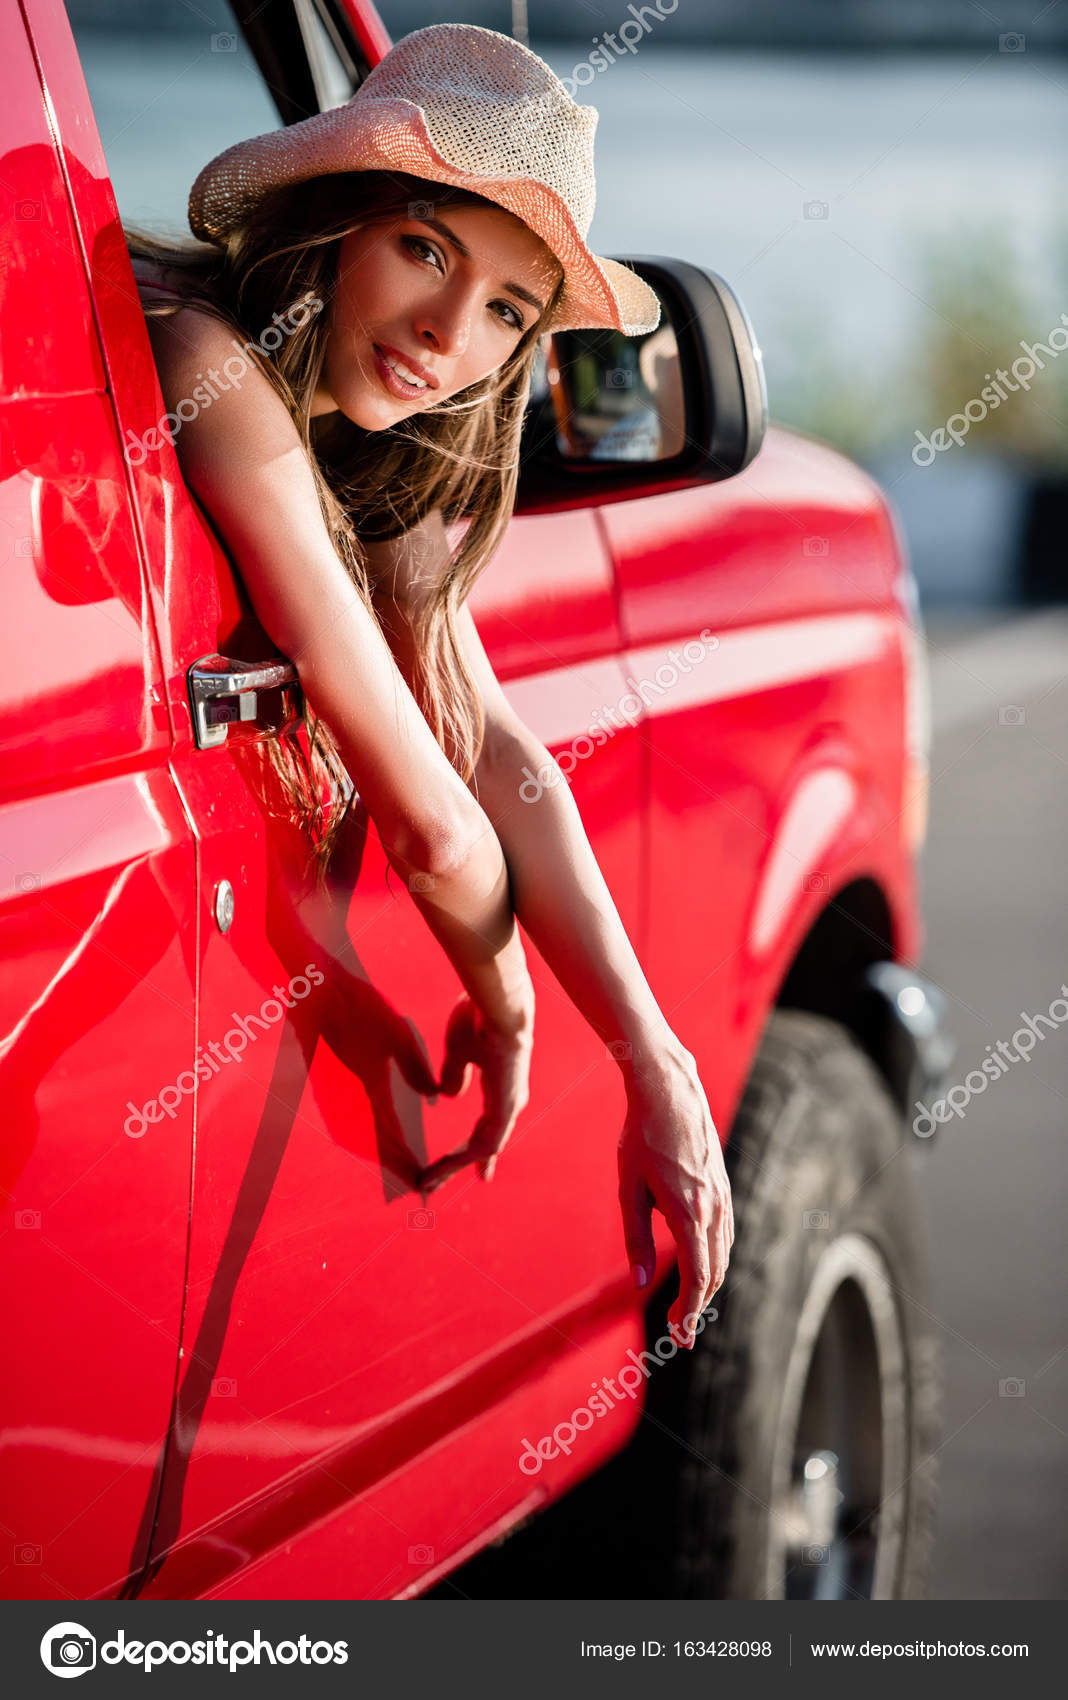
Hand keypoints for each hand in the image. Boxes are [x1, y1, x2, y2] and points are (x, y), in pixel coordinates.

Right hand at [418, 992, 533, 1189]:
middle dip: (457, 1164)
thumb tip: (450, 1095)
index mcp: (501, 1084)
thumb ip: (454, 1074)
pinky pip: (485, 1144)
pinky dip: (461, 1159)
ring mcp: (510, 1105)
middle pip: (483, 1142)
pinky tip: (442, 1168)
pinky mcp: (507, 1108)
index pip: (485, 1125)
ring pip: (483, 1148)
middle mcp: (509, 1098)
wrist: (497, 1004)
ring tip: (428, 1182)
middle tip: (434, 1183)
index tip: (455, 1164)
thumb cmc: (479, 1016)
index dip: (468, 1146)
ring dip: (453, 1166)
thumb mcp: (459, 1050)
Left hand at [616, 1040, 733, 1349]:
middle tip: (677, 1333)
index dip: (689, 1312)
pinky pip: (725, 1233)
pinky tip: (700, 1265)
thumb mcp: (628, 1189)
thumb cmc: (640, 1136)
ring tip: (687, 1306)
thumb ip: (636, 1238)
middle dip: (697, 1306)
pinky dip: (715, 1258)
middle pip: (714, 1272)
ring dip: (707, 1284)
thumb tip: (641, 1283)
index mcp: (689, 1212)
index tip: (677, 1336)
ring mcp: (723, 1196)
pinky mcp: (723, 1186)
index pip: (697, 1277)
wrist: (669, 1090)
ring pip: (723, 1254)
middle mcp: (713, 1207)